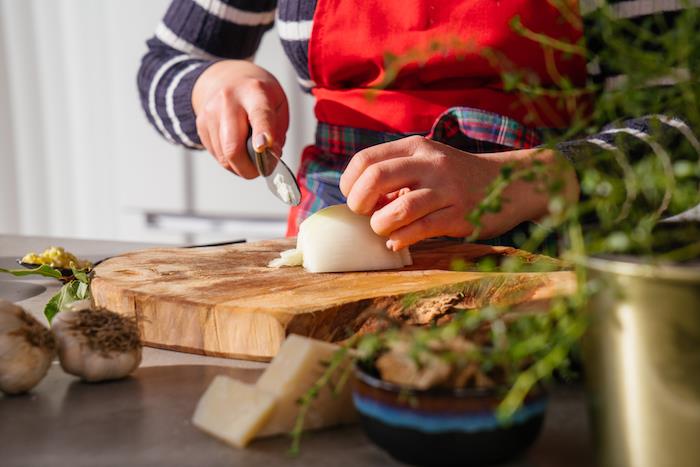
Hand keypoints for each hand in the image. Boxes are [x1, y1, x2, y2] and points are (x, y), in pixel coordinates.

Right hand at [192, 60, 288, 177]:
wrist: (228, 77)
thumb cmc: (258, 94)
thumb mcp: (279, 104)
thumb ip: (278, 132)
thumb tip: (269, 156)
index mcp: (254, 91)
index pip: (259, 115)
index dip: (262, 133)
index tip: (263, 147)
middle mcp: (228, 100)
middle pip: (233, 147)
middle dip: (249, 169)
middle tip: (261, 170)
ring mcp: (210, 113)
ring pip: (224, 157)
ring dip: (240, 166)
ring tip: (251, 154)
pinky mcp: (200, 125)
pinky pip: (217, 156)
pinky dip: (230, 160)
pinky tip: (238, 147)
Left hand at [340, 136, 578, 249]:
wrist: (508, 183)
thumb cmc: (454, 178)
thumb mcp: (425, 163)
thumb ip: (394, 175)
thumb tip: (355, 201)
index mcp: (415, 148)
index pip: (366, 160)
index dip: (350, 184)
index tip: (354, 199)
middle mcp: (430, 163)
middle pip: (376, 177)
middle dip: (359, 202)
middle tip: (364, 215)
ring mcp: (447, 189)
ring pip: (400, 208)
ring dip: (381, 225)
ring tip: (383, 231)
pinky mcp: (461, 215)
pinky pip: (421, 229)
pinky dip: (401, 239)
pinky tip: (397, 242)